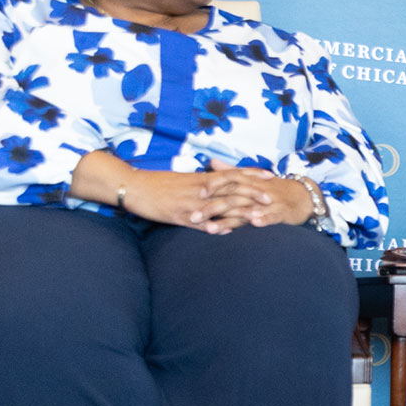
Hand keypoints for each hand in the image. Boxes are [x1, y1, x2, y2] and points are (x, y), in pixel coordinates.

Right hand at [117, 168, 257, 232]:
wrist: (133, 186)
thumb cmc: (158, 183)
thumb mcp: (184, 179)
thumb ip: (203, 181)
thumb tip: (219, 182)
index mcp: (201, 178)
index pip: (233, 173)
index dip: (252, 174)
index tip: (271, 175)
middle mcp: (200, 189)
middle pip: (231, 189)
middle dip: (253, 194)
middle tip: (273, 198)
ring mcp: (191, 203)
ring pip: (219, 206)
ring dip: (239, 212)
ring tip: (258, 217)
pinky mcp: (179, 216)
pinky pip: (199, 223)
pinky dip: (213, 227)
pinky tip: (226, 232)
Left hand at [201, 162, 317, 228]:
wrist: (304, 196)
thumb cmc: (275, 188)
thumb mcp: (253, 177)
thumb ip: (231, 171)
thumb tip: (211, 161)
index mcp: (248, 183)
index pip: (227, 183)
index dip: (211, 188)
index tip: (195, 195)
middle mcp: (256, 192)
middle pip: (230, 200)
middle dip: (211, 210)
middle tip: (192, 219)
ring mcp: (269, 203)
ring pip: (247, 211)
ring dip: (229, 220)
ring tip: (212, 229)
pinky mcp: (282, 213)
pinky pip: (272, 216)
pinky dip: (264, 219)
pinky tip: (254, 223)